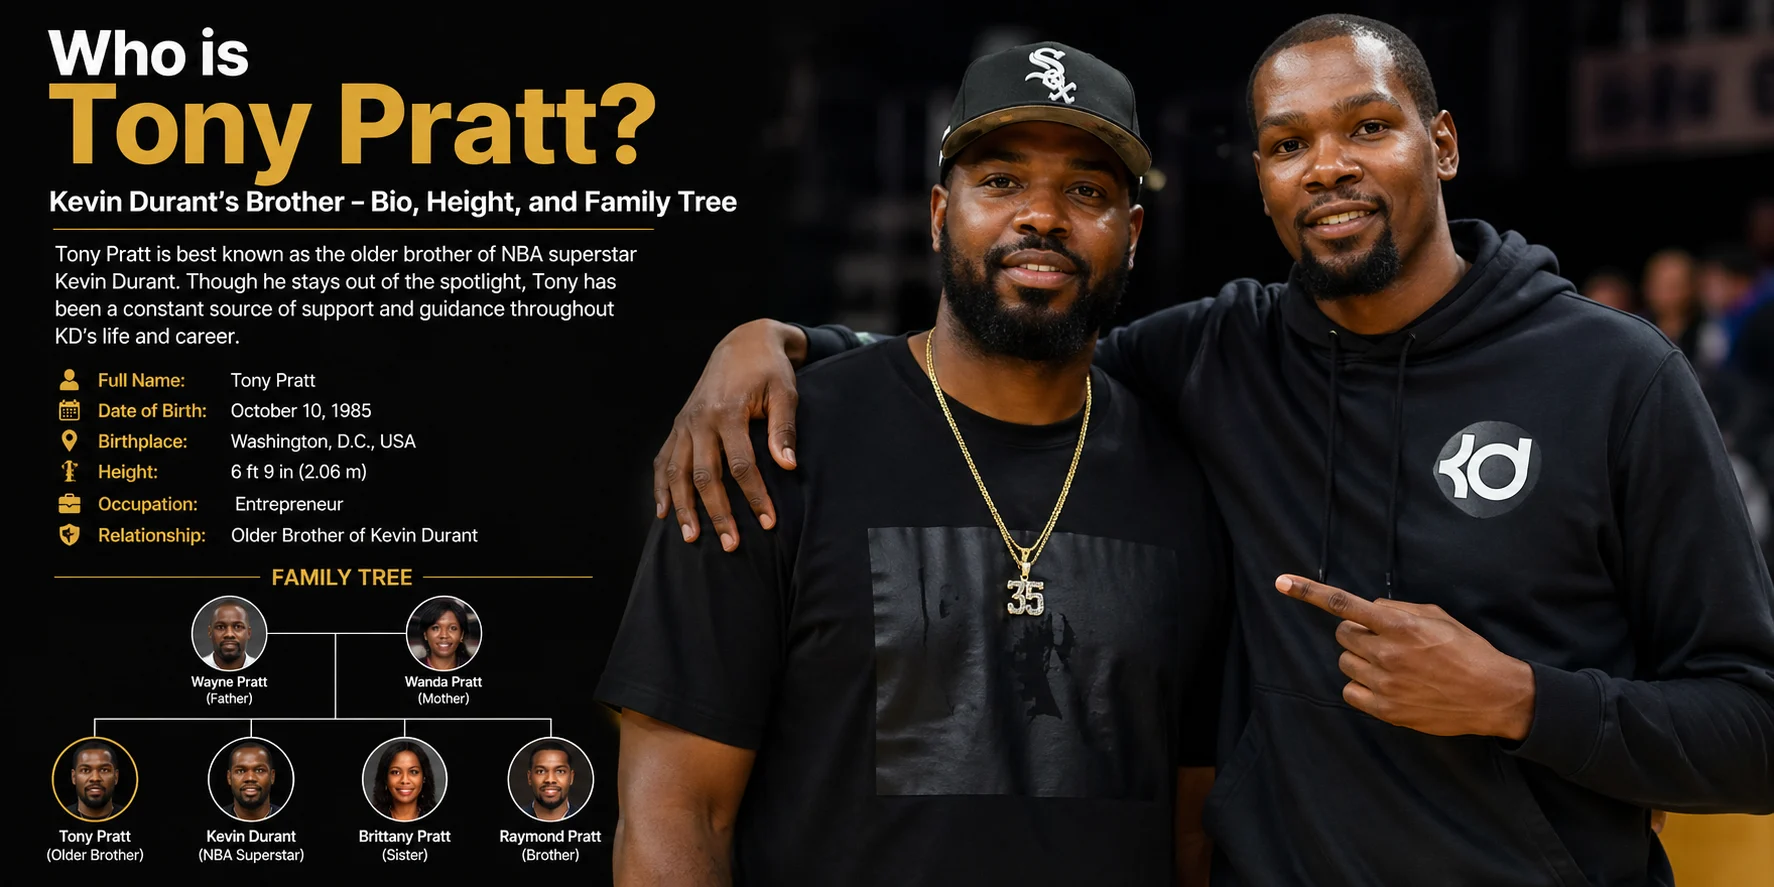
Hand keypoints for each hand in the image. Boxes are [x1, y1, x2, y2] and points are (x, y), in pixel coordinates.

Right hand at [653, 319, 805, 550]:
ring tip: (692, 538)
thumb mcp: (785, 392)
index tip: (768, 523)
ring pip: (678, 473)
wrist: (743, 343)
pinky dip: (661, 487)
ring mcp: (685, 423)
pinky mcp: (679, 425)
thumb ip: (783, 429)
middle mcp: (700, 420)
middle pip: (705, 476)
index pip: (741, 466)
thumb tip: (788, 466)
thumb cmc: (769, 370)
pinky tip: (663, 512)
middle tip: (731, 546)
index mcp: (728, 411)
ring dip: (684, 508)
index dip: (755, 497)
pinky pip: (664, 460)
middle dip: (718, 513)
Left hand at [1276, 574, 1536, 739]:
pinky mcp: (1386, 710)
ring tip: (1393, 664)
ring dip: (1361, 659)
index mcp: (1399, 625)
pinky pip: (1351, 691)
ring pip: (1346, 663)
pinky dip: (1362, 686)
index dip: (1308, 592)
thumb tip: (1369, 608)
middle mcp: (1387, 653)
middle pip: (1343, 635)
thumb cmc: (1467, 651)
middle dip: (1357, 633)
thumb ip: (1398, 609)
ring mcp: (1385, 683)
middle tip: (1383, 640)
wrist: (1493, 695)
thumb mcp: (1437, 616)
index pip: (1343, 604)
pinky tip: (1386, 684)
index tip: (1282, 582)